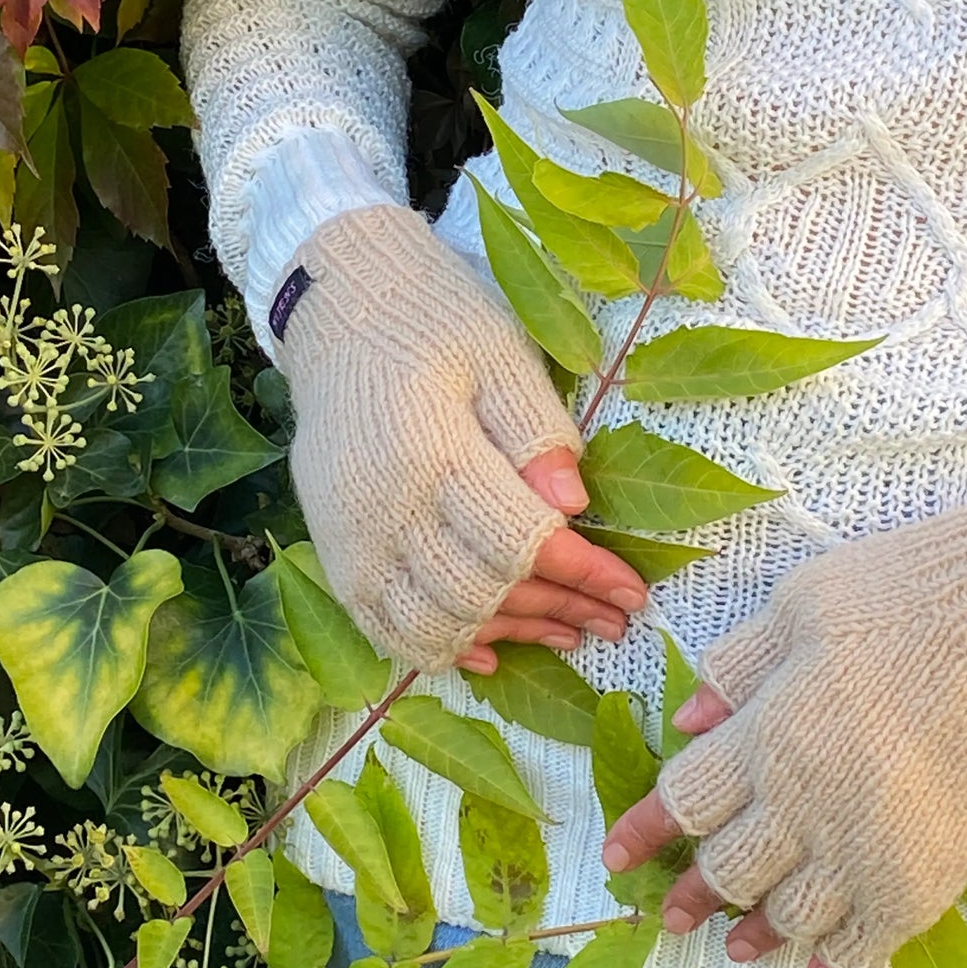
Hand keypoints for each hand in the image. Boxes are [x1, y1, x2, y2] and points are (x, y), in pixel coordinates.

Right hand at [278, 203, 644, 668]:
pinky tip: (490, 652)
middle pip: (485, 593)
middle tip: (614, 619)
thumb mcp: (500, 355)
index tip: (633, 593)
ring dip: (509, 636)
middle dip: (559, 611)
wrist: (335, 315)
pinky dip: (440, 650)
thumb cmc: (432, 326)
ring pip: (436, 624)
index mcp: (434, 456)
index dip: (584, 575)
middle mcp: (386, 511)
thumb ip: (536, 431)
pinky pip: (385, 628)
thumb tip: (573, 510)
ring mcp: (352, 541)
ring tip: (568, 633)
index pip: (523, 542)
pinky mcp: (333, 553)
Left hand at [602, 487, 966, 967]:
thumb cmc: (908, 597)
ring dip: (757, 933)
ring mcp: (864, 849)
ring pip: (790, 914)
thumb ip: (739, 666)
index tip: (618, 857)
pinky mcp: (927, 875)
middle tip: (674, 913)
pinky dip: (839, 959)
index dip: (644, 832)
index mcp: (765, 735)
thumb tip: (687, 716)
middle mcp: (802, 804)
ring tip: (741, 945)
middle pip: (726, 869)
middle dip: (691, 895)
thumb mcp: (802, 606)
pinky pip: (869, 939)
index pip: (682, 799)